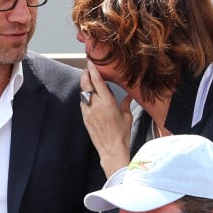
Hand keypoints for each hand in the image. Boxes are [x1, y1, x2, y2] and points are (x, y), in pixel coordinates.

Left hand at [80, 60, 133, 177]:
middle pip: (86, 84)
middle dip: (86, 74)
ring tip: (88, 81)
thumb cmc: (121, 134)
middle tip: (87, 69)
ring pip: (83, 93)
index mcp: (107, 102)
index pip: (97, 81)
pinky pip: (83, 103)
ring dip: (84, 85)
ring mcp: (88, 112)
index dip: (92, 70)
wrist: (111, 149)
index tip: (90, 63)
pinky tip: (88, 97)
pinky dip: (85, 97)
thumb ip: (127, 103)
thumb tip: (129, 96)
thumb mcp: (127, 116)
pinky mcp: (85, 118)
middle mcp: (95, 105)